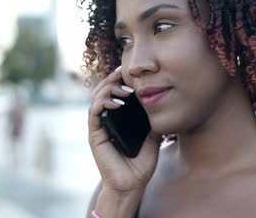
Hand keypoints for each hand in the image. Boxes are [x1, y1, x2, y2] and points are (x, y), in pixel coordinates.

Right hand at [88, 66, 161, 193]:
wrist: (132, 184)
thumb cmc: (141, 164)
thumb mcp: (153, 137)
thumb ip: (153, 121)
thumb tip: (162, 104)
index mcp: (117, 119)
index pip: (114, 93)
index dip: (118, 80)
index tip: (129, 71)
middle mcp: (106, 121)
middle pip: (102, 91)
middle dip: (111, 79)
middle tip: (123, 72)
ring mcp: (99, 127)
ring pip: (96, 98)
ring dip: (108, 89)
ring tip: (124, 89)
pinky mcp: (95, 135)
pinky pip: (94, 113)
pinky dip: (103, 103)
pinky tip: (116, 102)